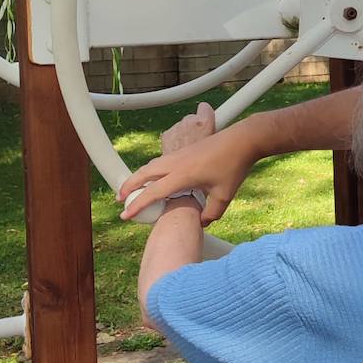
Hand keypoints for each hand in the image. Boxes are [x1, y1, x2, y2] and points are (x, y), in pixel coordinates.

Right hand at [120, 107, 255, 224]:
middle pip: (143, 174)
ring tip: (132, 188)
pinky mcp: (184, 150)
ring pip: (151, 165)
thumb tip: (201, 223)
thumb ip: (211, 213)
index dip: (137, 205)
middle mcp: (176, 163)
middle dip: (128, 187)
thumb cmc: (234, 166)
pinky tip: (154, 177)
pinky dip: (150, 170)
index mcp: (183, 175)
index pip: (153, 192)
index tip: (125, 215)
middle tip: (119, 200)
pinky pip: (161, 161)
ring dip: (138, 176)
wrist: (243, 139)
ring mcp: (179, 154)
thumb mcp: (224, 196)